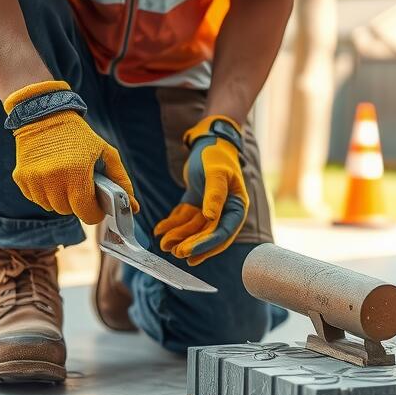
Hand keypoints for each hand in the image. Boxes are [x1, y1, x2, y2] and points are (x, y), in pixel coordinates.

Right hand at [5, 80, 137, 224]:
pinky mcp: (21, 178)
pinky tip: (50, 176)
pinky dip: (45, 193)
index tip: (96, 205)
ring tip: (65, 180)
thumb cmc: (78, 136)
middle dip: (77, 204)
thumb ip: (120, 180)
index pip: (86, 212)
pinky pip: (36, 199)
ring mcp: (35, 179)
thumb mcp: (105, 152)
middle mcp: (53, 178)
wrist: (43, 114)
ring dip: (60, 199)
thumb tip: (134, 207)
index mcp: (76, 172)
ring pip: (51, 207)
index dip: (94, 212)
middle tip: (81, 188)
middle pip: (68, 211)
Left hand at [154, 115, 248, 265]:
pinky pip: (184, 218)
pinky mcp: (196, 204)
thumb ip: (215, 194)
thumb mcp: (215, 172)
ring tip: (163, 244)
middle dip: (190, 244)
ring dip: (179, 236)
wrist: (208, 141)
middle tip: (175, 252)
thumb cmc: (215, 155)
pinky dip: (172, 224)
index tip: (190, 253)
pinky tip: (159, 230)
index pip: (222, 232)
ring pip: (194, 229)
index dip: (206, 245)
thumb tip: (211, 218)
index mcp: (236, 207)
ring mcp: (210, 209)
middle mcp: (225, 211)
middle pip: (207, 234)